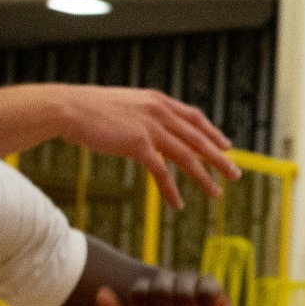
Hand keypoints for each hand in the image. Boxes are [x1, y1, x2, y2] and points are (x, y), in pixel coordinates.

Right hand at [54, 85, 239, 205]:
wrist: (69, 108)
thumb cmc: (92, 108)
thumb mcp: (127, 104)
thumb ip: (146, 114)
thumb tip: (155, 126)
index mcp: (159, 101)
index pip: (195, 118)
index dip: (213, 133)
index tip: (227, 146)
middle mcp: (161, 112)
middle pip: (198, 139)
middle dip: (219, 159)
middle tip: (235, 174)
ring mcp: (151, 128)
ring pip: (186, 157)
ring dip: (203, 177)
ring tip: (216, 193)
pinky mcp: (137, 144)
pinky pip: (160, 171)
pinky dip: (171, 189)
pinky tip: (178, 203)